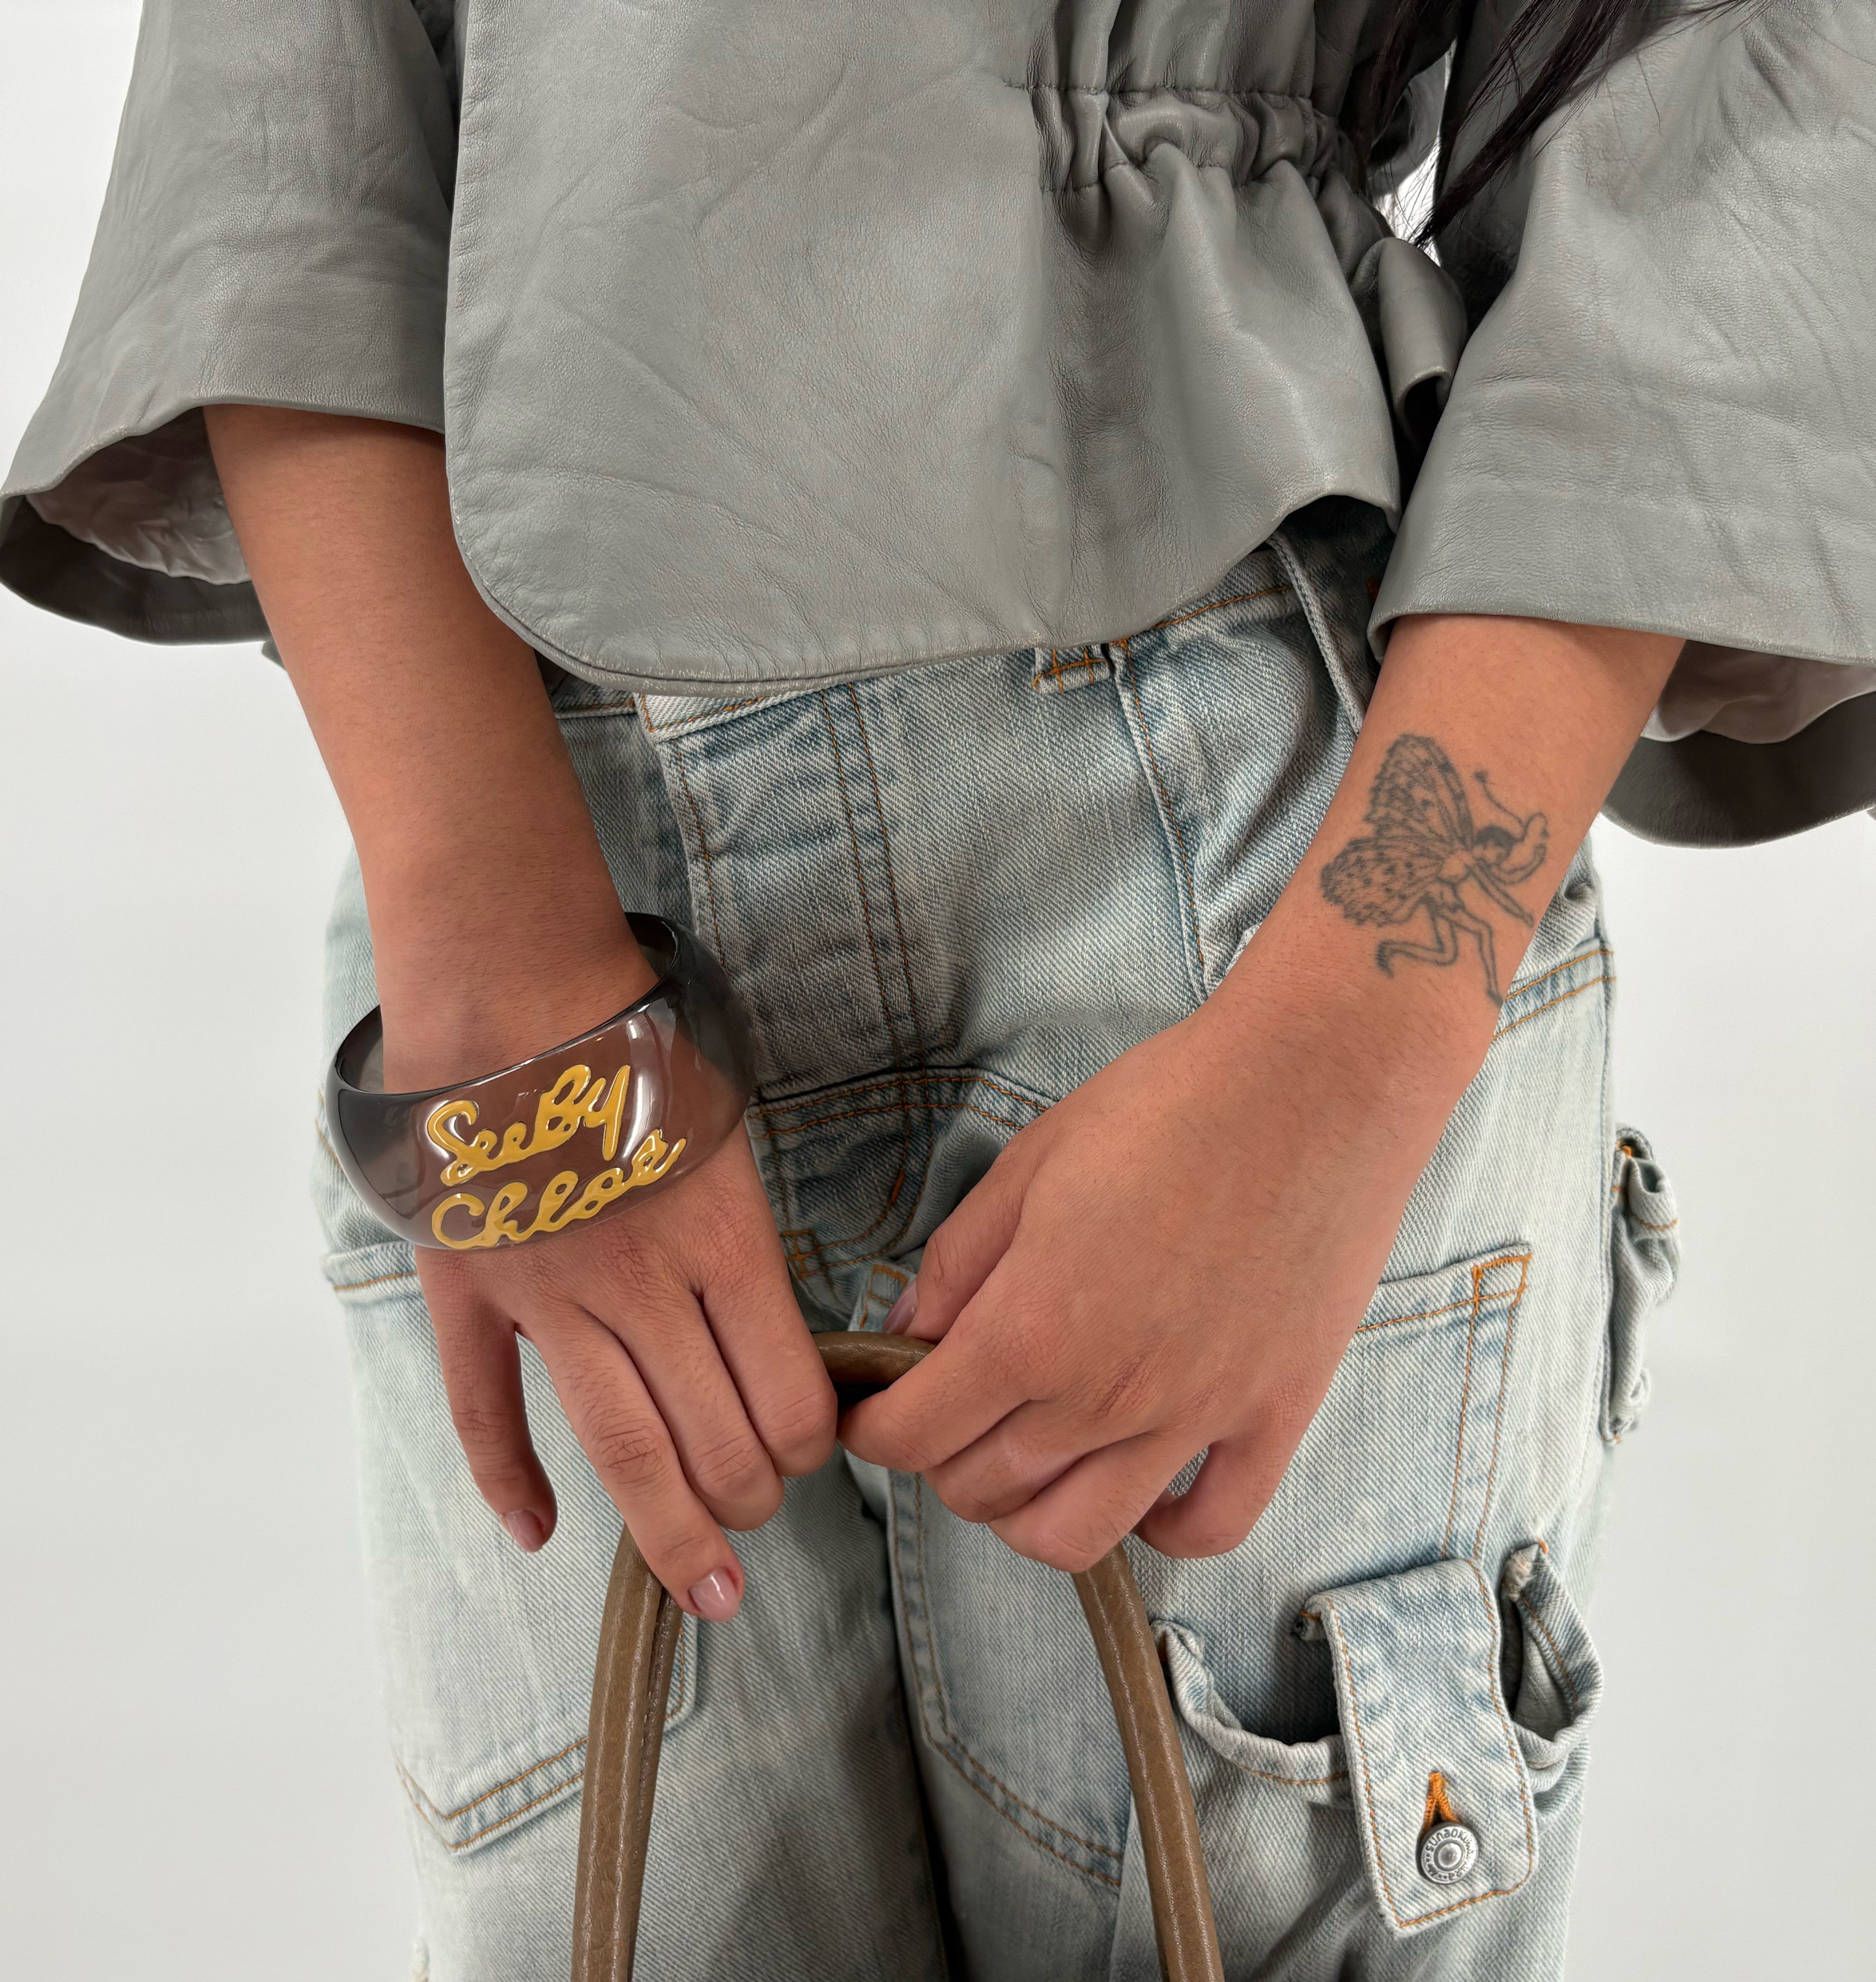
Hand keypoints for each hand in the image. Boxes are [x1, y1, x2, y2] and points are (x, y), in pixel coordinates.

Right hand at [380, 927, 833, 1624]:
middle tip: (759, 1514)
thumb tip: (778, 1327)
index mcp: (724, 1239)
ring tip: (708, 1593)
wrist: (517, 987)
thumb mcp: (732, 1129)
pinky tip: (541, 1530)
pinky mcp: (472, 1288)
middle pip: (714, 1437)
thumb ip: (748, 1233)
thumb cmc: (642, 1042)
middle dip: (751, 1496)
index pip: (789, 1393)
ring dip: (671, 1530)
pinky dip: (509, 1477)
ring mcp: (549, 1295)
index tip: (815, 1451)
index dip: (812, 1444)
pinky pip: (486, 1406)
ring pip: (621, 1446)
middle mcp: (644, 1284)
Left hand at [838, 963, 1447, 1571]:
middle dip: (937, 1461)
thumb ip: (956, 1264)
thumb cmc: (1167, 1106)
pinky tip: (1137, 1492)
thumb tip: (904, 1334)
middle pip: (981, 1488)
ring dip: (1025, 1515)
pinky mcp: (1272, 1417)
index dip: (871, 1429)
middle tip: (943, 1413)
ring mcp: (1194, 1417)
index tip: (869, 1409)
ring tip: (1022, 1460)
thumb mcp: (1028, 1165)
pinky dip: (1161, 1532)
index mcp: (1029, 1328)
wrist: (1314, 1081)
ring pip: (1077, 1536)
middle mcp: (1104, 1395)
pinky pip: (1208, 1528)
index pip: (914, 1433)